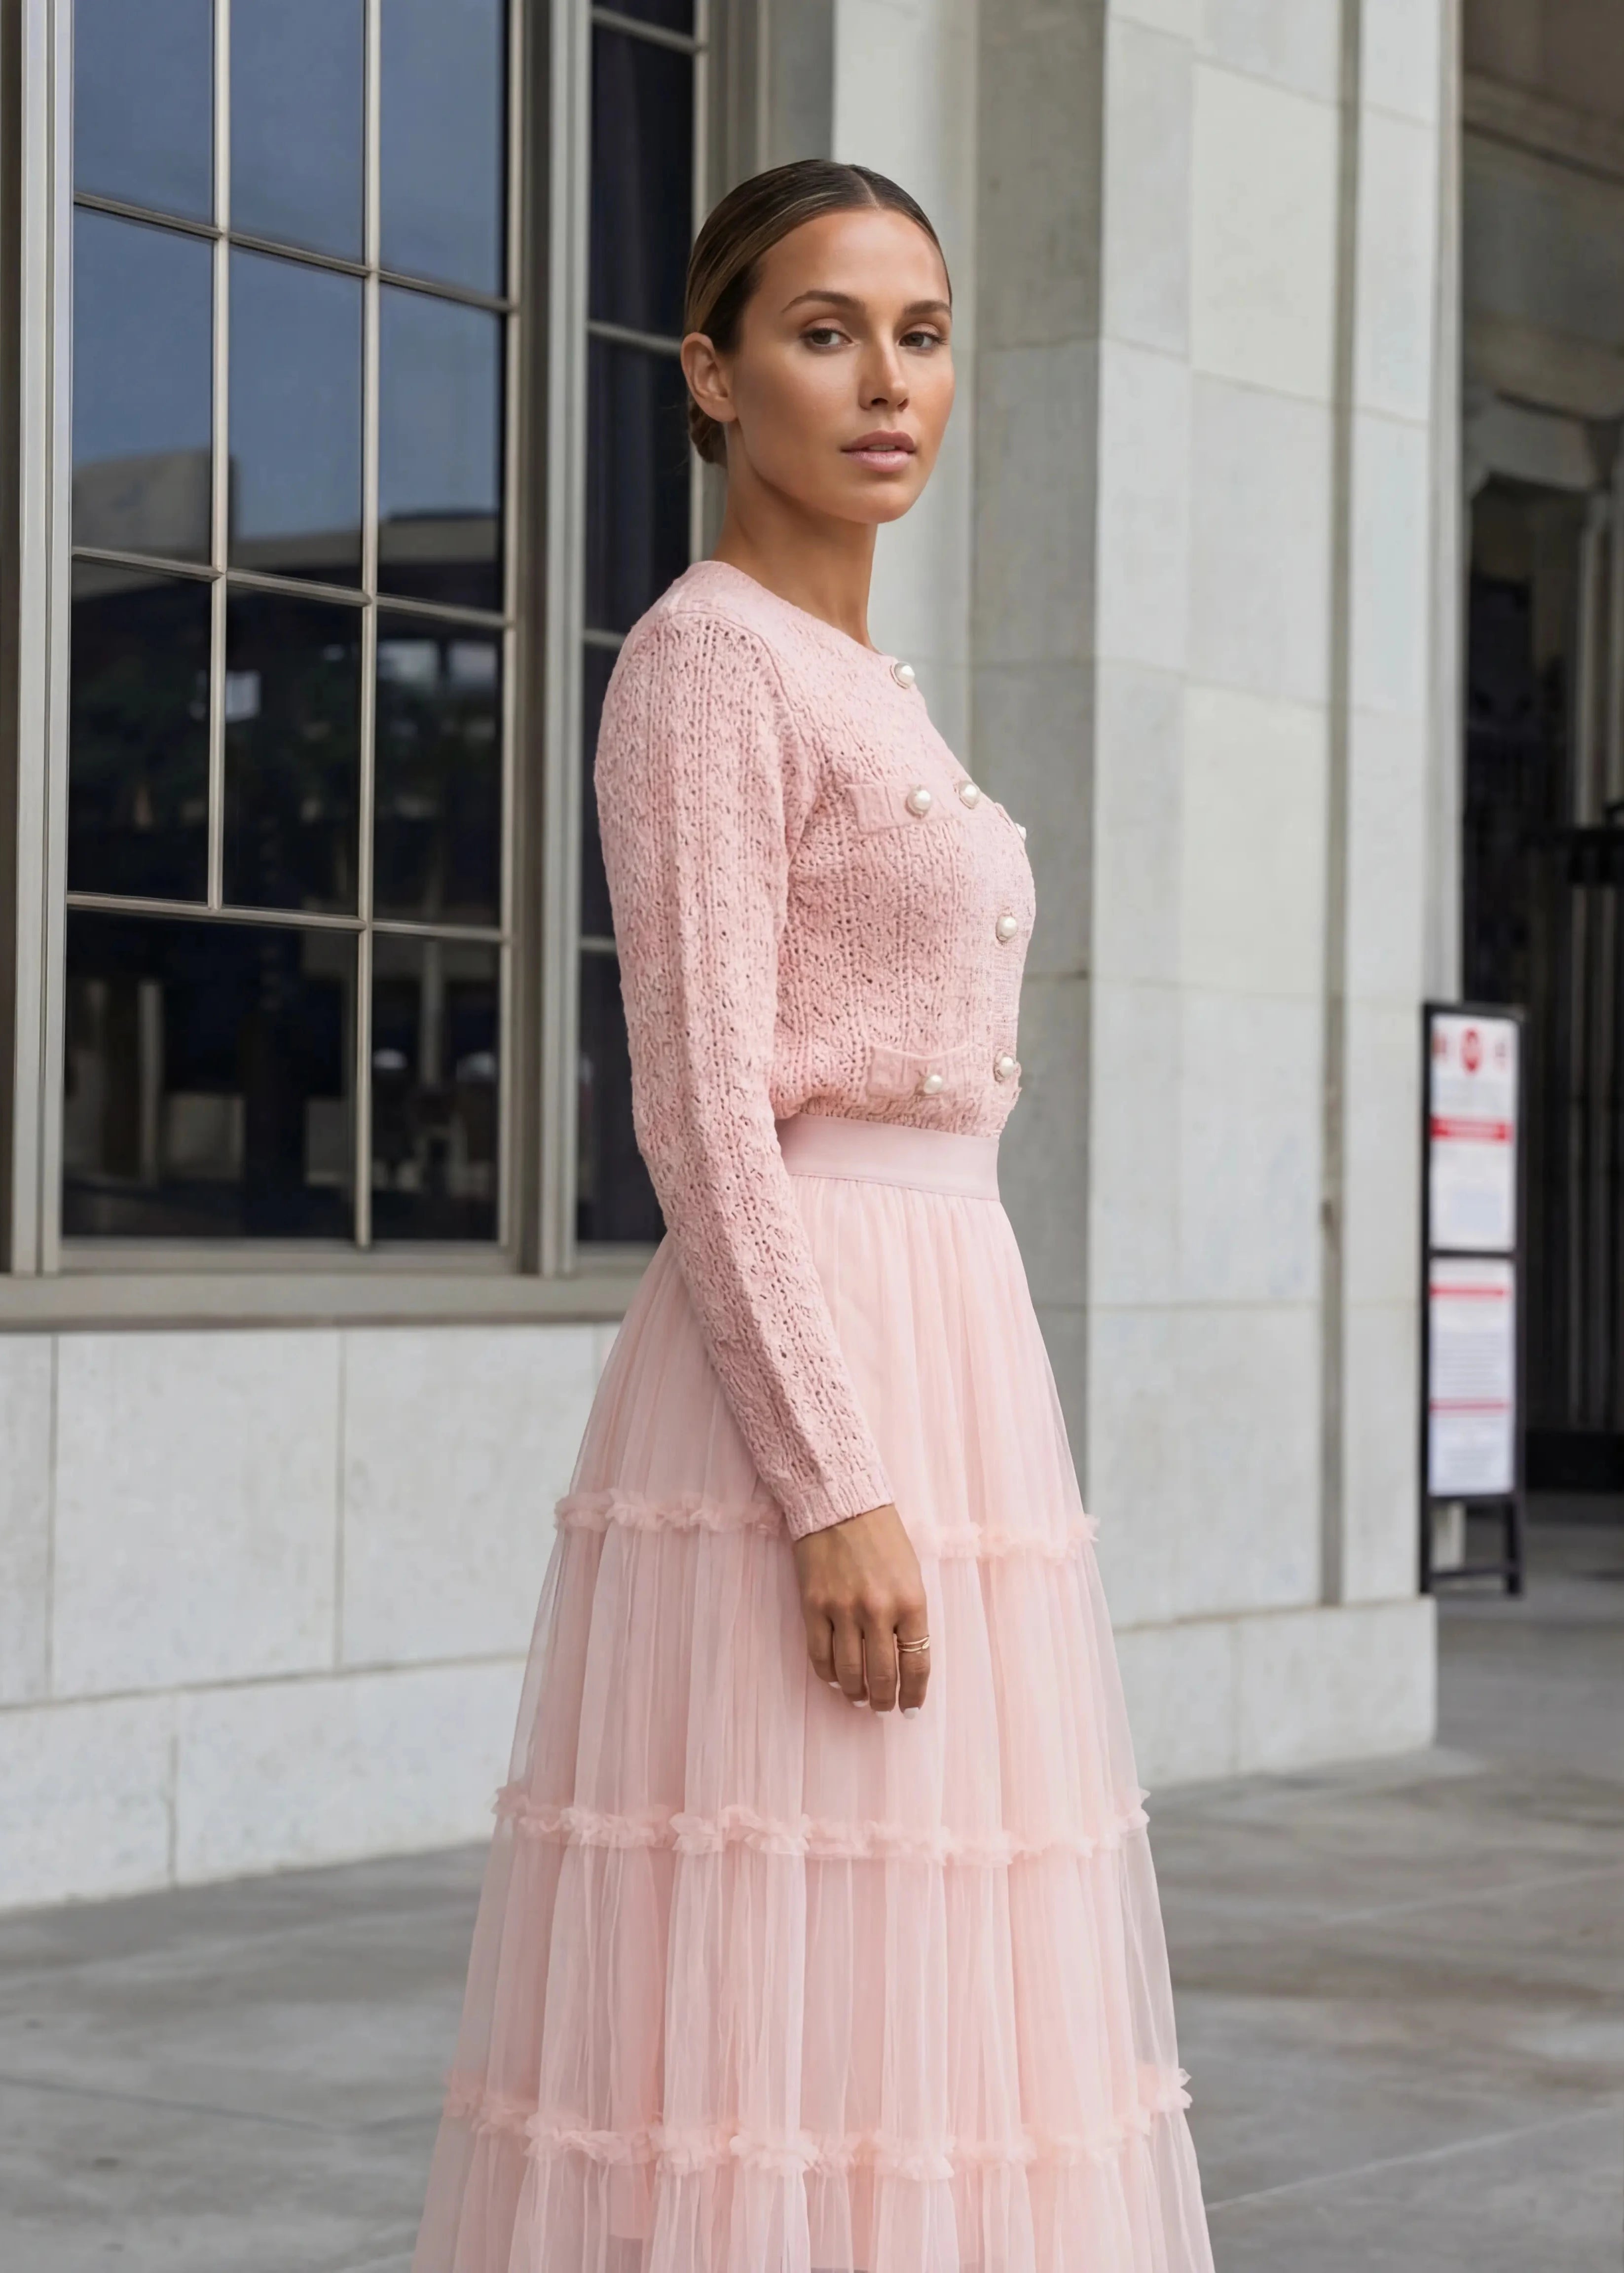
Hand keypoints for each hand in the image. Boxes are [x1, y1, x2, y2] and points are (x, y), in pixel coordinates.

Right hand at [792, 1503, 929, 1713]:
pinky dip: (828, 1675)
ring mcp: (843, 1609)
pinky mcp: (813, 1605)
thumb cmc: (882, 1538)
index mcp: (911, 1601)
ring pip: (849, 1673)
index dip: (913, 1694)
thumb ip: (909, 1618)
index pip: (916, 1664)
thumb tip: (903, 1662)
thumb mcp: (911, 1575)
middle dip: (883, 1700)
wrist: (840, 1503)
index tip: (909, 1708)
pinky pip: (819, 1656)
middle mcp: (878, 1609)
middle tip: (882, 1707)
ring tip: (858, 1697)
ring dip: (855, 1693)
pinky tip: (835, 1678)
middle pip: (881, 1675)